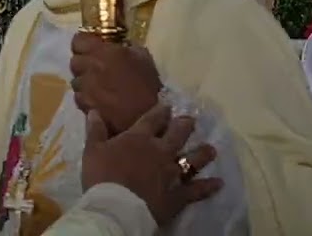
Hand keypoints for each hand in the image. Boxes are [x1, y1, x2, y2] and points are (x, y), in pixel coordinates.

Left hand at [69, 33, 162, 133]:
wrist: (146, 116)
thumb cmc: (147, 84)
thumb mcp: (142, 57)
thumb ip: (125, 48)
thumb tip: (118, 46)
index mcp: (103, 52)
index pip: (78, 41)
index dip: (83, 44)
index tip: (90, 47)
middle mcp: (89, 67)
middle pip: (74, 62)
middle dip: (83, 64)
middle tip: (95, 68)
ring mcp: (85, 88)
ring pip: (75, 81)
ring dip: (84, 82)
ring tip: (97, 87)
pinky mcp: (84, 105)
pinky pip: (79, 98)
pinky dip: (85, 98)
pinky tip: (98, 100)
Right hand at [82, 104, 222, 225]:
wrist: (116, 206)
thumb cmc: (102, 176)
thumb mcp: (92, 150)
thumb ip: (96, 130)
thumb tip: (95, 111)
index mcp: (139, 138)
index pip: (153, 118)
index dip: (161, 110)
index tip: (168, 105)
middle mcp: (160, 150)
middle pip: (177, 134)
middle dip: (184, 125)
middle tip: (190, 120)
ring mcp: (172, 172)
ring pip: (193, 159)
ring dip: (203, 153)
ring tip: (211, 149)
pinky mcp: (179, 193)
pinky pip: (197, 189)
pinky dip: (208, 186)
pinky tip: (219, 183)